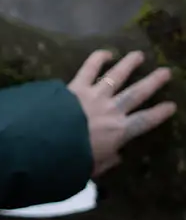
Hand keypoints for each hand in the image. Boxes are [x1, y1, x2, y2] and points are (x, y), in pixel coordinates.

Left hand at [67, 50, 176, 176]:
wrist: (48, 140)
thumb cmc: (72, 157)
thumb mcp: (94, 166)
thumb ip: (106, 161)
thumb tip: (116, 156)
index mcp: (119, 132)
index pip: (145, 121)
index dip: (159, 113)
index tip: (171, 105)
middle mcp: (112, 110)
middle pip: (137, 93)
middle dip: (153, 82)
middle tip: (165, 71)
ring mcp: (95, 96)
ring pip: (116, 76)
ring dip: (129, 64)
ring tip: (139, 55)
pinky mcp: (76, 86)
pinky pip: (89, 69)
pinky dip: (97, 59)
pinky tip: (105, 53)